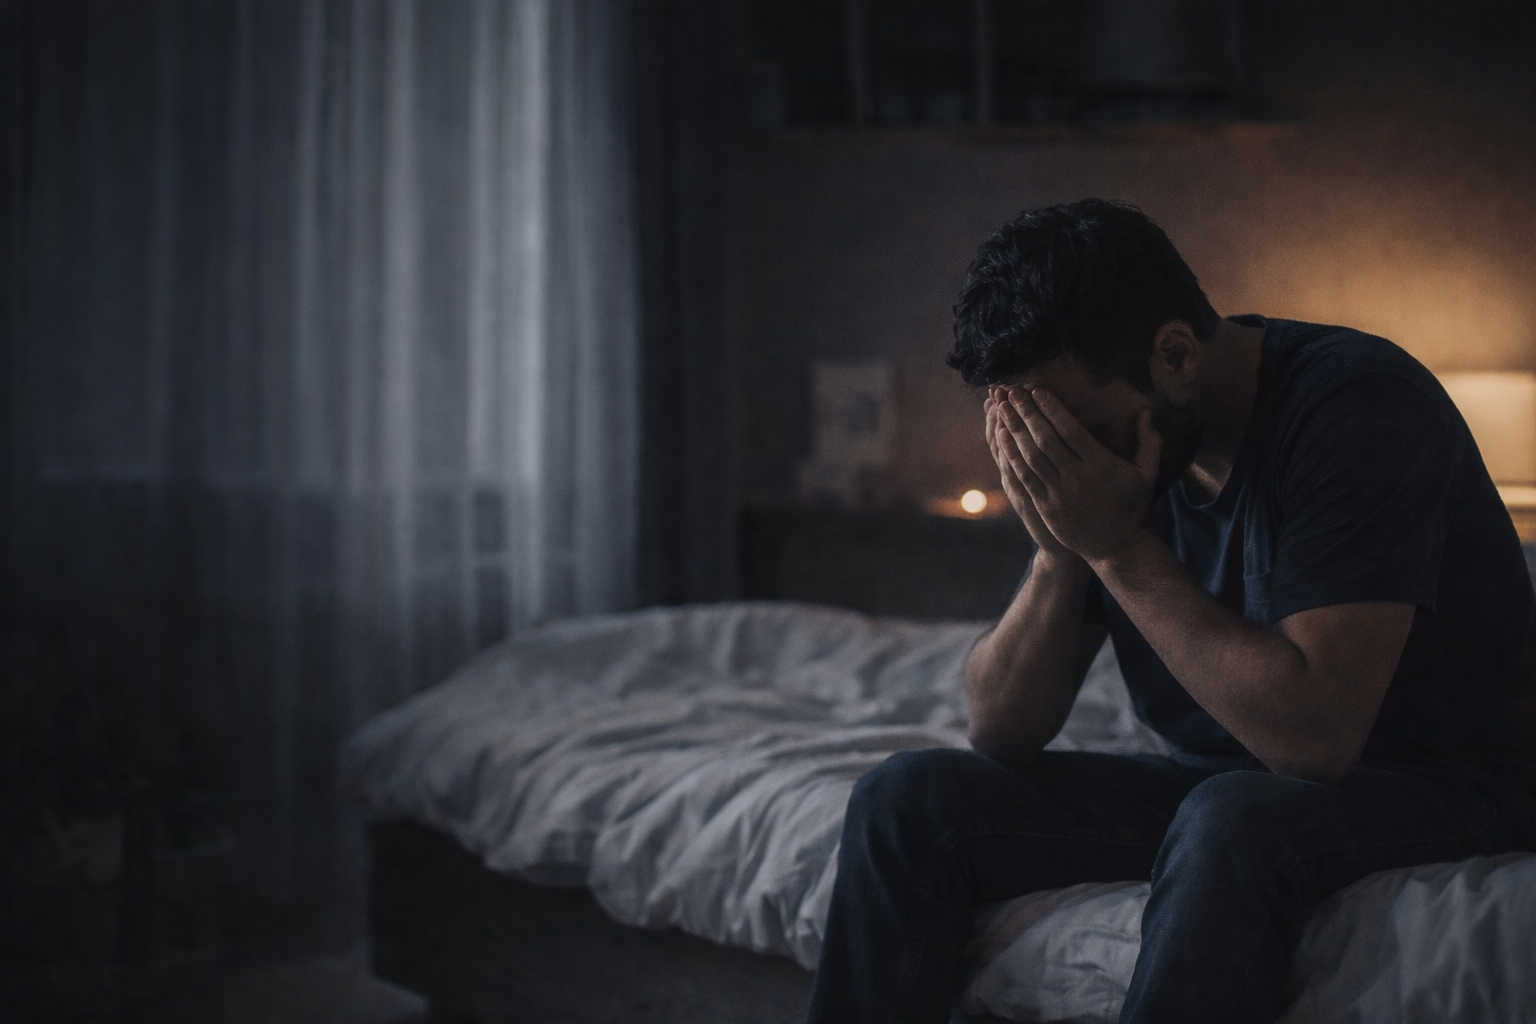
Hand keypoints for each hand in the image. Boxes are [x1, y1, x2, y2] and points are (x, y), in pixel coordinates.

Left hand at [996, 386, 1161, 561]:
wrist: (1117, 547)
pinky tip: (1001, 437)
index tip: (1037, 390)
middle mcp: (1078, 478)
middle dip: (1027, 413)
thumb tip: (1147, 410)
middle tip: (1013, 391)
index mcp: (1101, 465)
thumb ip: (1149, 440)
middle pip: (1046, 440)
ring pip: (1031, 457)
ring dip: (1014, 430)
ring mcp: (1060, 494)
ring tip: (1002, 407)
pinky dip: (1011, 456)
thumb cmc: (1132, 506)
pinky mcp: (1046, 507)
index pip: (1071, 431)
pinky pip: (1024, 478)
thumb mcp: (1148, 473)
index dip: (1052, 409)